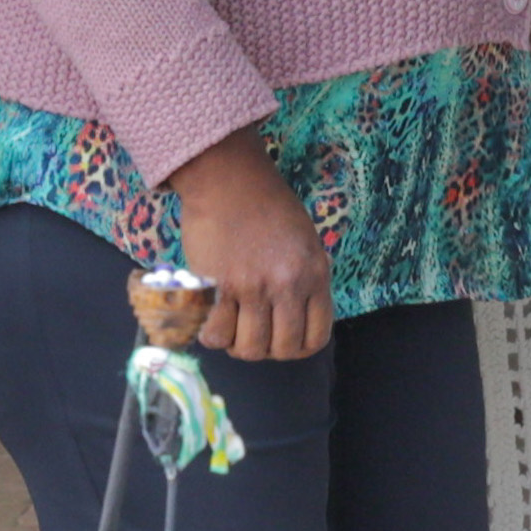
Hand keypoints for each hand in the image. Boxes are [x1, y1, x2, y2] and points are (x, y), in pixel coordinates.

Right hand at [166, 132, 334, 367]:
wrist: (229, 179)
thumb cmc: (268, 206)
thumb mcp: (305, 241)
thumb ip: (306, 280)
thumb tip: (298, 317)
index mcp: (315, 274)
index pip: (317, 338)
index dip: (299, 348)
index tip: (283, 340)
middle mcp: (288, 284)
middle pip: (283, 349)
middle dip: (268, 350)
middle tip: (254, 334)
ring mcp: (253, 287)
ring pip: (251, 348)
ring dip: (240, 347)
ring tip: (232, 331)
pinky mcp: (220, 285)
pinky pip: (218, 333)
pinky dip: (215, 337)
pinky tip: (213, 323)